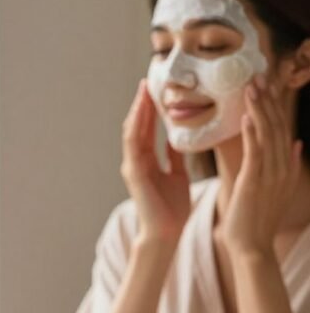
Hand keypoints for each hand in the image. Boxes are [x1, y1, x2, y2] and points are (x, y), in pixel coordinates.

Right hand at [120, 79, 190, 245]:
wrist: (167, 232)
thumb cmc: (173, 209)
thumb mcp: (178, 176)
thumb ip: (174, 157)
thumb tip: (177, 140)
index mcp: (148, 160)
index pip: (148, 128)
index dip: (152, 108)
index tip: (158, 89)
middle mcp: (137, 160)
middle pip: (138, 125)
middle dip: (143, 103)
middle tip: (148, 80)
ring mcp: (133, 166)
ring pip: (133, 130)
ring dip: (138, 109)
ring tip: (144, 89)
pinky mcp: (133, 173)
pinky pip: (133, 144)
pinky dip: (137, 125)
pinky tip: (142, 110)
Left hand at [220, 75, 302, 258]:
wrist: (252, 249)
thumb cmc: (258, 222)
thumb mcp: (278, 191)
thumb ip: (289, 166)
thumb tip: (297, 144)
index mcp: (287, 167)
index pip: (283, 129)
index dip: (276, 106)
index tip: (268, 85)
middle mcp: (282, 168)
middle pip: (277, 126)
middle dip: (268, 100)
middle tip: (258, 75)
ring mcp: (270, 175)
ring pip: (268, 134)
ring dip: (260, 108)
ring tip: (251, 86)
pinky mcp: (255, 182)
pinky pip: (256, 152)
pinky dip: (252, 133)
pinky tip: (247, 115)